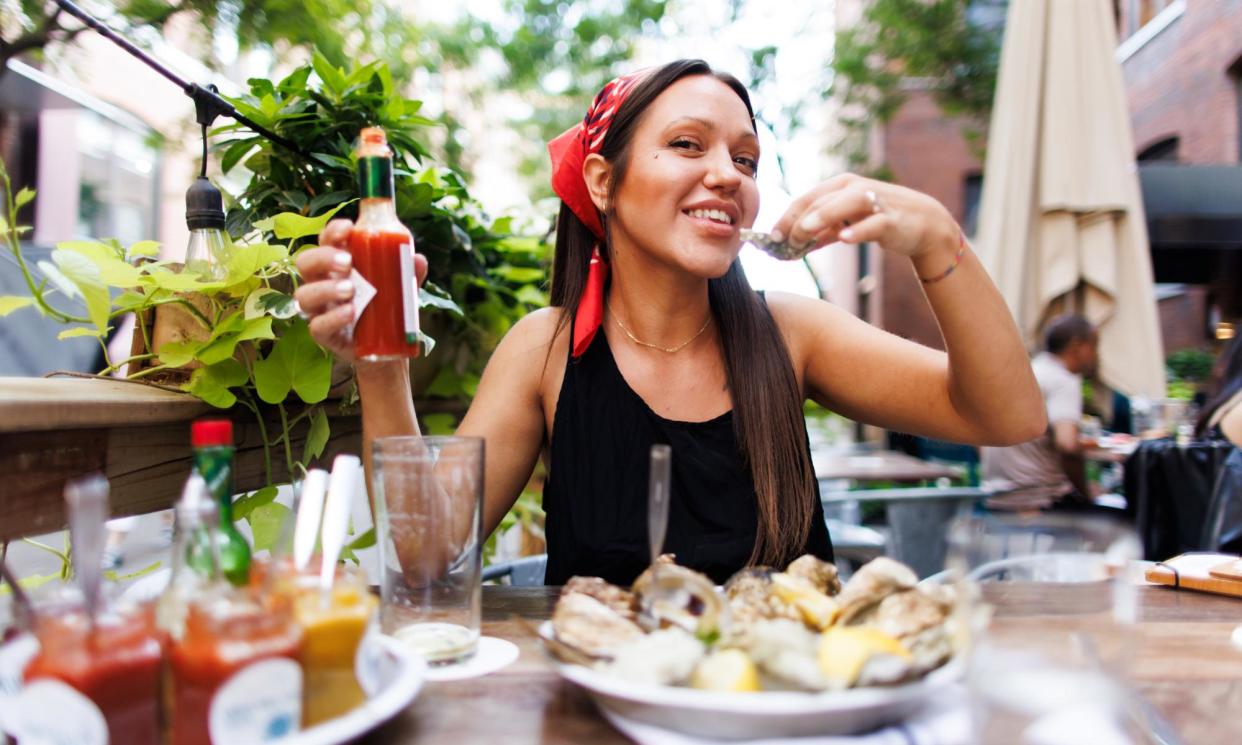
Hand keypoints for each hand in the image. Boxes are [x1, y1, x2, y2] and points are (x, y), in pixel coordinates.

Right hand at [294, 219, 428, 361]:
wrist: (385, 347)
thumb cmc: (385, 307)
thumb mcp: (400, 287)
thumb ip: (407, 273)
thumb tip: (417, 259)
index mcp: (336, 265)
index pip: (325, 241)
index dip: (332, 231)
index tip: (348, 229)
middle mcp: (322, 284)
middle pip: (306, 263)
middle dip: (323, 258)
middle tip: (348, 263)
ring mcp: (320, 310)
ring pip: (304, 296)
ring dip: (325, 289)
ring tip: (350, 290)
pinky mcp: (324, 335)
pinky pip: (317, 327)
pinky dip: (332, 318)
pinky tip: (350, 313)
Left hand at [771, 173, 957, 257]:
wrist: (921, 223)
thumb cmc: (877, 220)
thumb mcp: (845, 225)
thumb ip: (820, 234)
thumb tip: (789, 249)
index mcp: (840, 186)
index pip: (806, 199)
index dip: (786, 217)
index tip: (770, 238)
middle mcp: (854, 188)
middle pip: (820, 201)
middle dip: (798, 222)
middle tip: (783, 242)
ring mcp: (874, 201)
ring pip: (844, 204)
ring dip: (822, 217)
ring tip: (803, 233)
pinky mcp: (891, 219)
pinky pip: (873, 223)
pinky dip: (858, 230)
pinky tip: (844, 239)